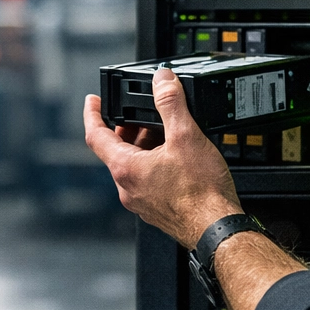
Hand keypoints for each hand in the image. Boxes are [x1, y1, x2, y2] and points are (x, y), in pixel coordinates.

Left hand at [84, 67, 242, 249]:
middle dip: (128, 128)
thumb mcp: (186, 136)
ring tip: (168, 133)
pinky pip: (148, 180)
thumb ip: (171, 103)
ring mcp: (141, 201)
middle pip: (117, 150)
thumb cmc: (202, 193)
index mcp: (125, 168)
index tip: (92, 101)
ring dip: (145, 146)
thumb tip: (162, 80)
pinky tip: (178, 159)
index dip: (92, 114)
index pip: (95, 136)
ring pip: (134, 165)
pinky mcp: (157, 209)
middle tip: (145, 114)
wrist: (217, 229)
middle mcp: (127, 188)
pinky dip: (155, 164)